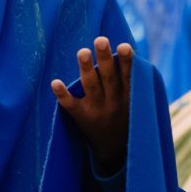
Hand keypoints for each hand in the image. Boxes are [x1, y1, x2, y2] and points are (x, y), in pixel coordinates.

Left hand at [50, 37, 132, 175]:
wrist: (115, 152)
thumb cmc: (126, 117)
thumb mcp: (136, 103)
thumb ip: (131, 80)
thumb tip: (125, 49)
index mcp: (129, 98)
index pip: (128, 77)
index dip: (127, 62)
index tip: (124, 46)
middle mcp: (113, 103)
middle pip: (108, 78)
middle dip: (105, 59)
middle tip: (100, 39)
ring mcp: (96, 111)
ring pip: (91, 87)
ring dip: (86, 69)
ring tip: (83, 51)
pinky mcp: (81, 118)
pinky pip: (71, 106)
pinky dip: (62, 95)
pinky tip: (55, 83)